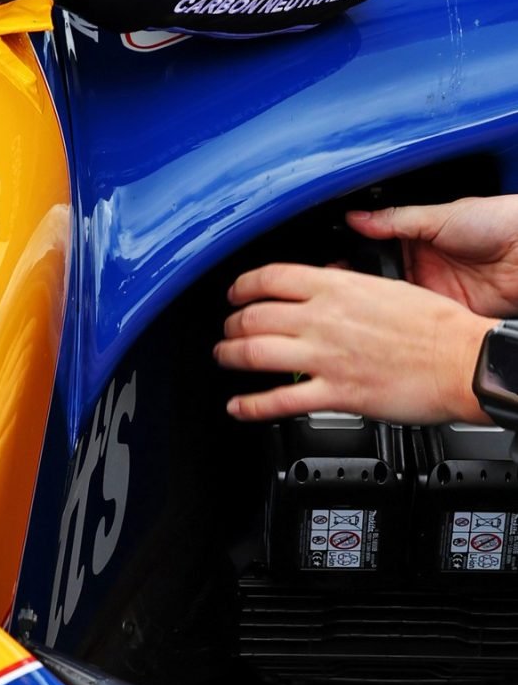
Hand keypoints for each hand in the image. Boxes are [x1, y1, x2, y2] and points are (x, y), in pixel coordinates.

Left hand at [216, 260, 486, 423]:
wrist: (460, 361)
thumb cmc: (434, 325)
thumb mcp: (383, 285)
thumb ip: (345, 285)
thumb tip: (324, 283)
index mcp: (335, 287)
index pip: (269, 278)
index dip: (241, 286)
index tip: (235, 293)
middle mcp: (322, 319)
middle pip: (254, 316)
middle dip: (231, 323)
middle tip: (226, 329)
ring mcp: (326, 357)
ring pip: (256, 353)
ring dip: (230, 356)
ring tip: (223, 357)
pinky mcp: (336, 394)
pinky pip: (280, 400)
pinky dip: (251, 405)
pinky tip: (238, 406)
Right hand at [346, 197, 517, 316]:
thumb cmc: (495, 222)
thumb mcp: (438, 215)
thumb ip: (395, 220)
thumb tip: (356, 218)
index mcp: (415, 236)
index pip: (374, 246)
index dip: (353, 253)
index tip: (331, 259)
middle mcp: (421, 264)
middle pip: (379, 277)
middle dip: (359, 282)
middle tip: (336, 283)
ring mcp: (433, 290)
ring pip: (394, 301)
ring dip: (378, 302)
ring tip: (356, 301)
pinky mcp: (447, 313)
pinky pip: (417, 318)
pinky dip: (403, 319)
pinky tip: (387, 317)